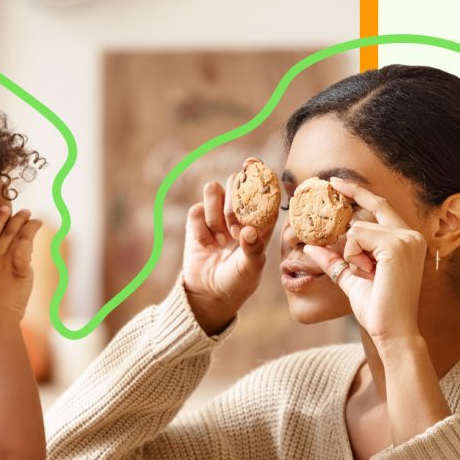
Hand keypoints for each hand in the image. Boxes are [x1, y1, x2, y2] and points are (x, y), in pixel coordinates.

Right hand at [0, 205, 43, 322]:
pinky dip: (30, 238)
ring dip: (27, 226)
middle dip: (16, 219)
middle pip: (5, 232)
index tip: (4, 208)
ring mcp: (4, 264)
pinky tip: (37, 228)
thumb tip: (13, 251)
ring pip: (17, 237)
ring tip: (35, 220)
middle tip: (25, 212)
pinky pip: (25, 251)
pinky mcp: (19, 271)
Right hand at [181, 166, 277, 333]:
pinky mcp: (197, 221)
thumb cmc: (237, 282)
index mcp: (261, 220)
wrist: (208, 295)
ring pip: (213, 190)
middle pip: (236, 182)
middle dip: (233, 201)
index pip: (263, 190)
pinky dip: (200, 228)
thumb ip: (253, 250)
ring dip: (215, 213)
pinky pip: (196, 210)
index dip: (259, 174)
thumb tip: (248, 230)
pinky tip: (206, 245)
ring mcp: (218, 215)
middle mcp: (240, 213)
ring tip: (220, 237)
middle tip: (234, 228)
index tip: (252, 164)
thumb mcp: (250, 270)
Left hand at [302, 177, 425, 342]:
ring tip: (368, 275)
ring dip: (352, 254)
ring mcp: (406, 238)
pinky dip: (353, 256)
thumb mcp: (352, 279)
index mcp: (407, 240)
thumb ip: (335, 260)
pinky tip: (368, 273)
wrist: (393, 332)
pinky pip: (357, 237)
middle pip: (367, 214)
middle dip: (351, 235)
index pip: (381, 206)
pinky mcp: (397, 245)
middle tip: (353, 244)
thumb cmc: (378, 310)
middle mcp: (411, 235)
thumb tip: (311, 246)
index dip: (358, 192)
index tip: (335, 182)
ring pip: (358, 228)